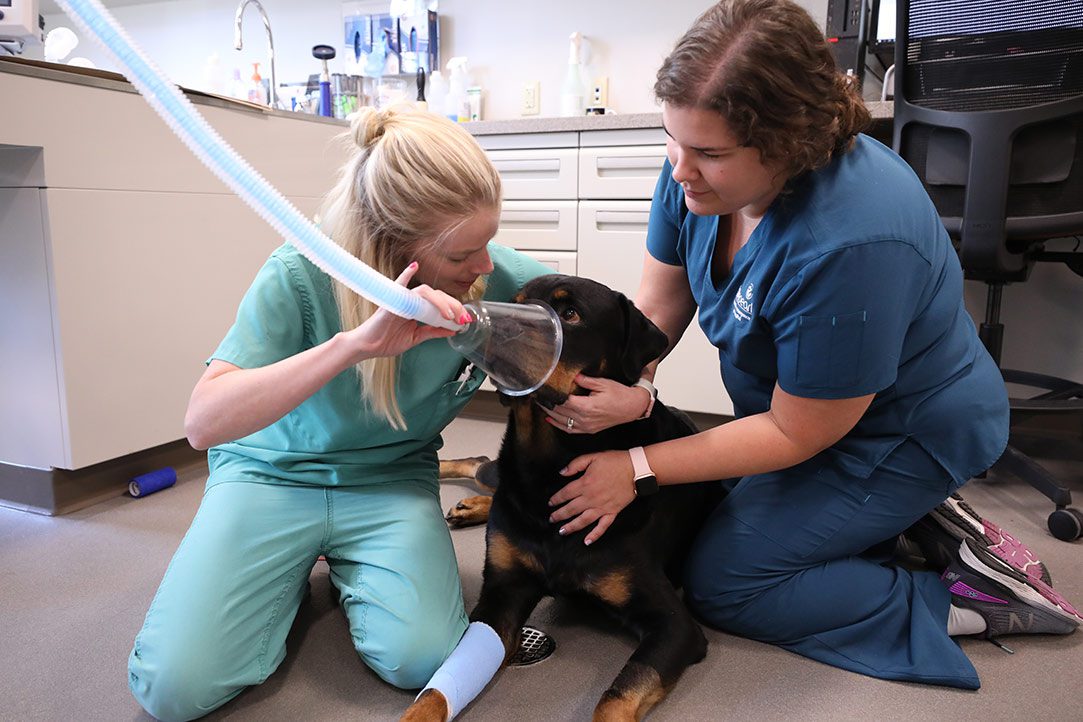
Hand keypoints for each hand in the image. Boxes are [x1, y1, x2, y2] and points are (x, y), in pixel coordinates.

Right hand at [343, 262, 467, 360]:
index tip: (466, 319)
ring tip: (450, 315)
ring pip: (426, 292)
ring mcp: (402, 299)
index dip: (455, 309)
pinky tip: (414, 266)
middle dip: (453, 306)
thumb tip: (452, 330)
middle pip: (437, 296)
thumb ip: (433, 332)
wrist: (369, 347)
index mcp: (418, 309)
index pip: (440, 303)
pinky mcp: (392, 302)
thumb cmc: (387, 341)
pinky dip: (406, 274)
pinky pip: (399, 284)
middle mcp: (412, 301)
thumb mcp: (416, 338)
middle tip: (463, 318)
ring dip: (441, 301)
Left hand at [543, 374, 651, 433]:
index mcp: (586, 406)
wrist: (633, 408)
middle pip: (560, 411)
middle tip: (537, 395)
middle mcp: (585, 419)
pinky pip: (570, 430)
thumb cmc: (620, 395)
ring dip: (550, 413)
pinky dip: (559, 425)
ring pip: (562, 422)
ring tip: (541, 404)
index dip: (551, 395)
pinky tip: (551, 419)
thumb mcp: (602, 383)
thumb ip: (585, 381)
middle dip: (547, 403)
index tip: (542, 388)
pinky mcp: (589, 430)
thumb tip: (572, 376)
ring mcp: (586, 426)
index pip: (562, 401)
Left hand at [547, 449, 635, 543]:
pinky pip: (602, 526)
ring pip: (583, 520)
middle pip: (571, 509)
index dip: (556, 499)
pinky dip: (595, 535)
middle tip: (552, 519)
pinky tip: (587, 541)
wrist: (636, 469)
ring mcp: (602, 507)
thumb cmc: (615, 462)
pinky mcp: (612, 512)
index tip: (551, 503)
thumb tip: (562, 473)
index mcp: (585, 483)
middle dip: (559, 515)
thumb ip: (575, 464)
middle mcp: (591, 498)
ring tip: (562, 531)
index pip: (565, 494)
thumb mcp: (593, 457)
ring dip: (571, 527)